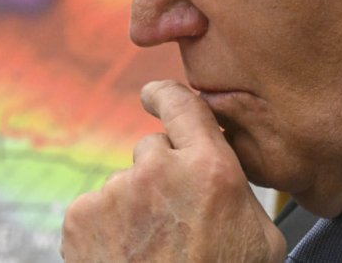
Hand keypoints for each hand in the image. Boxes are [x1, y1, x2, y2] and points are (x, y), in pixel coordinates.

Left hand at [59, 80, 285, 261]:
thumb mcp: (261, 237)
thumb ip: (236, 186)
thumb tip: (218, 159)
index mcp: (209, 170)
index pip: (182, 106)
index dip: (166, 95)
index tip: (154, 94)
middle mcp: (156, 170)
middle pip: (151, 150)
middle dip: (160, 176)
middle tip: (173, 222)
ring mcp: (114, 192)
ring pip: (123, 185)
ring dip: (133, 207)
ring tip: (151, 250)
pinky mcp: (80, 215)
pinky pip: (96, 208)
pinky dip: (106, 227)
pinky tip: (126, 255)